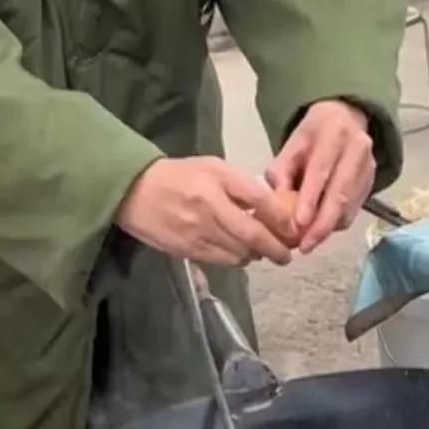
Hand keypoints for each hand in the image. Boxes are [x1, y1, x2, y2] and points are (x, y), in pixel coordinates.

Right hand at [116, 158, 297, 267]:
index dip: (281, 218)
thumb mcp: (212, 167)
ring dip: (256, 255)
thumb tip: (270, 207)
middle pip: (252, 235)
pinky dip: (236, 260)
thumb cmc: (179, 175)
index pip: (259, 201)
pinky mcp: (187, 250)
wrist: (134, 191)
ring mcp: (197, 233)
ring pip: (239, 253)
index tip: (293, 228)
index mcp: (217, 181)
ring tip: (263, 253)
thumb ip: (240, 184)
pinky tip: (240, 254)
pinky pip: (221, 261)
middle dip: (275, 248)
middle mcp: (209, 208)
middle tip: (286, 255)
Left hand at [268, 100, 374, 253]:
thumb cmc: (312, 135)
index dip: (311, 199)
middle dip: (322, 224)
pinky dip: (337, 223)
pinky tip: (321, 229)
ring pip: (351, 205)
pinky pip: (355, 209)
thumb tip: (276, 208)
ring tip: (308, 242)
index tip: (298, 224)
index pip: (321, 170)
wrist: (343, 118)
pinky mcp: (372, 180)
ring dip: (329, 227)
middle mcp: (357, 148)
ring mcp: (369, 165)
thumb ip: (281, 172)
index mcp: (333, 133)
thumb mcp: (291, 145)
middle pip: (341, 193)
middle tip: (305, 245)